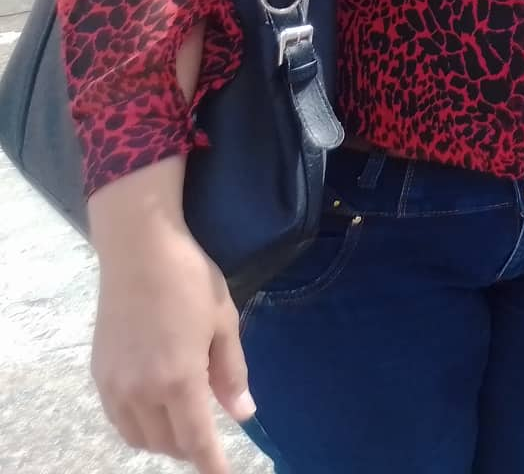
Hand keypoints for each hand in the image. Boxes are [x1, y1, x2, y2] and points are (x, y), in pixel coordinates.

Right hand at [88, 160, 252, 473]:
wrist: (138, 250)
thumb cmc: (190, 280)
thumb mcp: (224, 323)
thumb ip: (231, 373)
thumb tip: (243, 415)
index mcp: (178, 379)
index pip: (195, 440)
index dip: (211, 464)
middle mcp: (141, 391)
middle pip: (166, 443)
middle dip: (191, 448)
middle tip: (211, 437)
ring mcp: (115, 384)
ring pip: (138, 436)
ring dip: (164, 439)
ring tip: (186, 422)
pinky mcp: (99, 373)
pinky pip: (119, 418)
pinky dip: (139, 425)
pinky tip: (157, 407)